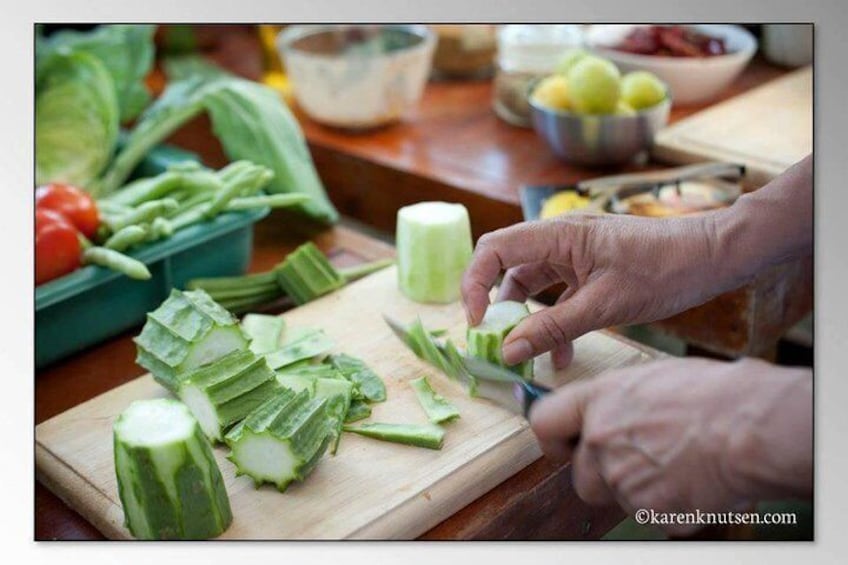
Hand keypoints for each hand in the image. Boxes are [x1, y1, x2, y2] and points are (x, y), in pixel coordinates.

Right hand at [461, 154, 812, 368]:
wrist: (715, 256)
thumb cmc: (664, 271)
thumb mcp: (604, 306)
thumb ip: (552, 329)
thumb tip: (507, 351)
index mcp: (558, 235)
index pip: (494, 249)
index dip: (475, 283)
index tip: (478, 322)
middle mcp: (561, 239)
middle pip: (509, 269)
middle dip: (498, 306)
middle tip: (494, 342)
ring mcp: (576, 254)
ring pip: (534, 286)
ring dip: (528, 320)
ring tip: (527, 356)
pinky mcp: (591, 269)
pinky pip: (560, 296)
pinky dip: (555, 323)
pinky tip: (561, 355)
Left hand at [528, 357, 811, 534]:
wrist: (753, 429)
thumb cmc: (717, 394)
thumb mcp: (654, 378)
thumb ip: (619, 400)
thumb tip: (611, 411)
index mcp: (600, 400)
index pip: (544, 422)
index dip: (554, 439)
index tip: (566, 445)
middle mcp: (601, 441)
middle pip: (580, 475)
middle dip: (603, 475)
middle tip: (639, 461)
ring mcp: (623, 479)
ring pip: (616, 497)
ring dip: (637, 489)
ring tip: (677, 465)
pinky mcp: (648, 511)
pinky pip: (648, 515)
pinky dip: (667, 506)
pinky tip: (693, 482)